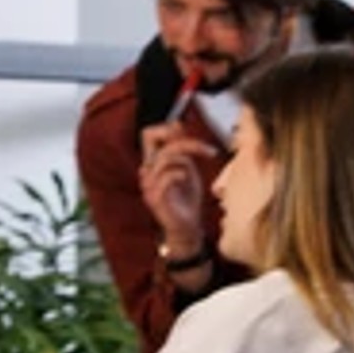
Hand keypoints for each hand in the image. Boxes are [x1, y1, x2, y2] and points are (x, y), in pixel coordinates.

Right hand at [137, 122, 218, 255]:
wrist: (187, 227)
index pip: (148, 135)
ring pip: (166, 158)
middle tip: (206, 150)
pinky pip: (168, 176)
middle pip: (158, 143)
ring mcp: (148, 185)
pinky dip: (181, 174)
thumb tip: (178, 126)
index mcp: (153, 163)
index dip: (165, 128)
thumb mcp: (187, 168)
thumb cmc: (187, 199)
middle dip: (185, 142)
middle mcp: (146, 172)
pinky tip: (186, 180)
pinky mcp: (155, 198)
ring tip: (195, 172)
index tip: (186, 132)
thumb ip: (182, 151)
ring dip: (186, 160)